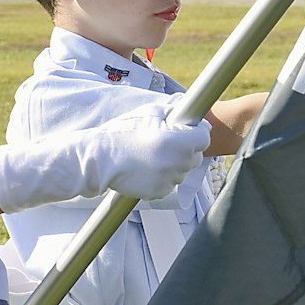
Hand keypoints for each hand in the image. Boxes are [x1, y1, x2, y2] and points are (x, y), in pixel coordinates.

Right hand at [0, 103, 209, 210]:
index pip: (204, 137)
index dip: (197, 132)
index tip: (187, 130)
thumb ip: (173, 111)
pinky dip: (163, 176)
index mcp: (177, 141)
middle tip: (166, 141)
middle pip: (196, 156)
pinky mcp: (160, 193)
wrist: (100, 159)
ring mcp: (169, 180)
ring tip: (152, 154)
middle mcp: (177, 163)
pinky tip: (147, 167)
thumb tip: (188, 111)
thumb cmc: (123, 132)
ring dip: (175, 163)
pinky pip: (170, 183)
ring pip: (183, 171)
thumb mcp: (149, 113)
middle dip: (186, 148)